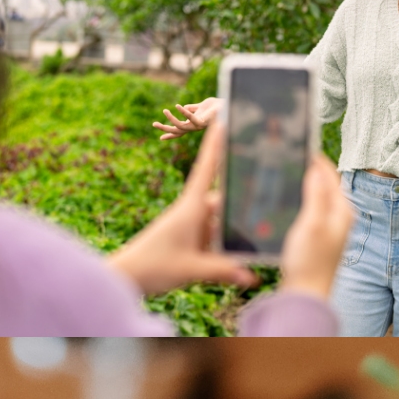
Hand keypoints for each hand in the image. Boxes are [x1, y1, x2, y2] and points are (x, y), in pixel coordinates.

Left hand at [106, 116, 258, 297]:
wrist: (129, 275)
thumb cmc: (154, 266)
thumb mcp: (191, 269)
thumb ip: (222, 270)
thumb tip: (252, 277)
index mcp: (190, 207)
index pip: (206, 170)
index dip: (214, 145)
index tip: (221, 121)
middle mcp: (192, 212)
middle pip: (222, 200)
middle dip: (241, 199)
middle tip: (268, 194)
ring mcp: (191, 226)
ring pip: (220, 221)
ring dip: (235, 228)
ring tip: (260, 233)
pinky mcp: (190, 240)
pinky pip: (214, 236)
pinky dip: (227, 244)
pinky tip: (243, 260)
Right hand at [152, 98, 218, 143]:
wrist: (226, 106)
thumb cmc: (215, 107)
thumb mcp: (201, 107)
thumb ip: (192, 108)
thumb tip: (184, 107)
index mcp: (193, 125)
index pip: (179, 131)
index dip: (170, 134)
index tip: (160, 138)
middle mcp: (194, 128)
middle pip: (177, 131)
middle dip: (165, 129)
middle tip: (153, 123)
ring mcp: (198, 126)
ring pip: (181, 127)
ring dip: (171, 119)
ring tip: (164, 110)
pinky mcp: (203, 122)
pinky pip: (191, 118)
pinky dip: (184, 113)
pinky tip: (177, 106)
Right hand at [277, 154, 354, 300]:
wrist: (304, 295)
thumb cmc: (309, 261)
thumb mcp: (312, 222)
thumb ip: (317, 194)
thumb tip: (316, 167)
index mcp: (342, 210)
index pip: (330, 173)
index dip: (314, 156)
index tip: (296, 141)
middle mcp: (339, 217)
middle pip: (323, 182)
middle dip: (308, 167)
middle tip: (288, 153)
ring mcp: (329, 227)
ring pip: (316, 194)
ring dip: (303, 182)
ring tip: (284, 170)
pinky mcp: (318, 236)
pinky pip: (310, 207)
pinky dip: (300, 198)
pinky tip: (285, 198)